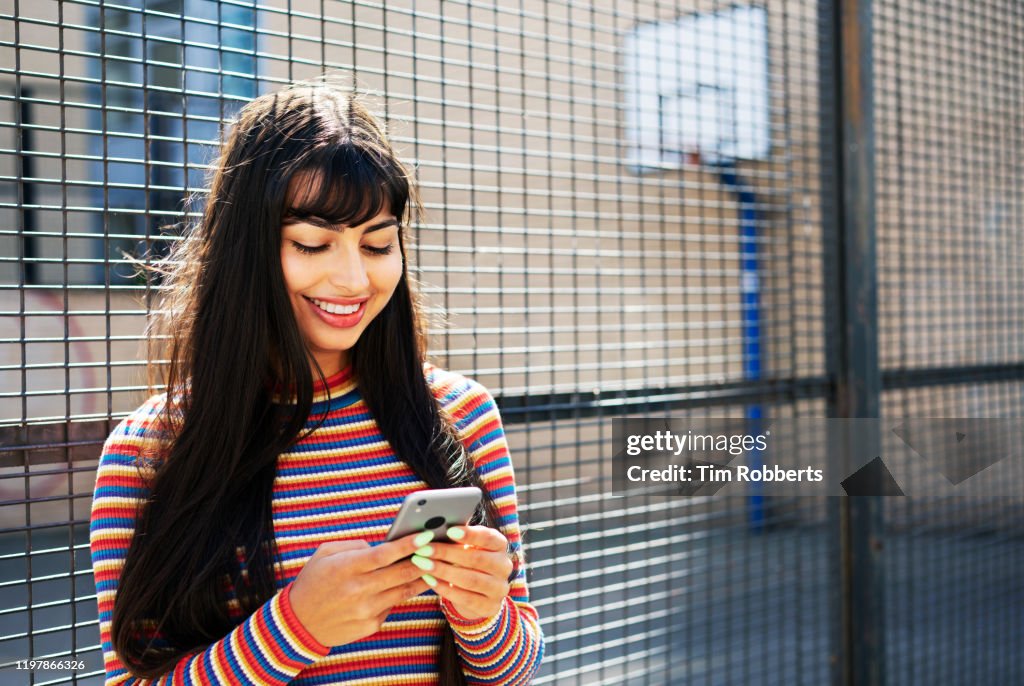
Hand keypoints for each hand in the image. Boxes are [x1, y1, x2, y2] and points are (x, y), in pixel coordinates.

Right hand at [288, 531, 433, 646]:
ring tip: (434, 564)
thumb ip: (354, 546)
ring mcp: (366, 610)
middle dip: (424, 559)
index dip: (408, 544)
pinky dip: (401, 594)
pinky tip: (410, 583)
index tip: (427, 534)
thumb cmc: (313, 581)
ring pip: (404, 591)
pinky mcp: (370, 625)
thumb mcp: (325, 554)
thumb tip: (382, 546)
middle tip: (439, 547)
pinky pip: (393, 606)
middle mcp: (358, 589)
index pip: (385, 553)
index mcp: (347, 568)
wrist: (299, 623)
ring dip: (422, 577)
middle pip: (401, 572)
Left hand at [410, 525, 513, 621]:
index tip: (449, 531)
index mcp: (500, 546)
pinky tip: (430, 580)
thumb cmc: (466, 562)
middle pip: (477, 559)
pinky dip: (445, 588)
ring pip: (471, 580)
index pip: (489, 537)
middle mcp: (504, 566)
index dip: (470, 534)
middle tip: (424, 549)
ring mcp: (499, 589)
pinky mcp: (490, 607)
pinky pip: (465, 598)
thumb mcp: (466, 547)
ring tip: (423, 564)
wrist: (477, 594)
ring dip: (443, 571)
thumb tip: (434, 527)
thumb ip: (456, 538)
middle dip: (448, 553)